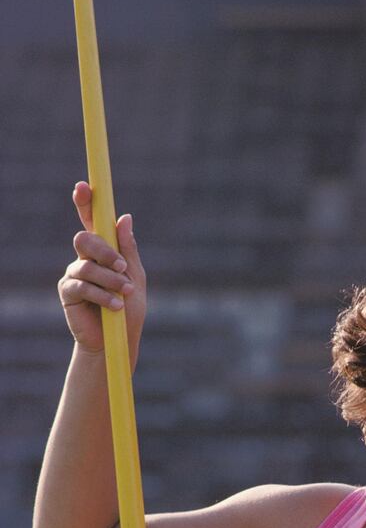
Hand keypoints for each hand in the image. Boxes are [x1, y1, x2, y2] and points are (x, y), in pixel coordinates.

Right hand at [58, 181, 145, 359]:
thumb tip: (125, 217)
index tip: (84, 187)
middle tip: (122, 267)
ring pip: (86, 264)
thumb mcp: (136, 278)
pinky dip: (102, 295)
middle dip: (105, 251)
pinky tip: (115, 306)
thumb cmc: (129, 310)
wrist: (119, 341)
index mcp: (103, 251)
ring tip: (125, 294)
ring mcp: (74, 274)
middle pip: (85, 238)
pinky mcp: (68, 292)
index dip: (86, 202)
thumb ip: (129, 250)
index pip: (92, 221)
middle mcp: (85, 258)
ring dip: (110, 279)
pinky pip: (82, 285)